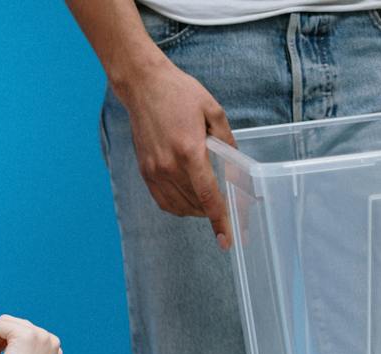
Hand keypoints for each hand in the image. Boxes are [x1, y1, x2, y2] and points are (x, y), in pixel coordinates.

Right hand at [115, 57, 236, 249]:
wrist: (144, 87)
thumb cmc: (179, 94)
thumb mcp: (213, 110)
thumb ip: (226, 140)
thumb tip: (236, 164)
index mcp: (190, 151)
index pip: (208, 196)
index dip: (220, 220)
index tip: (227, 239)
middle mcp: (170, 166)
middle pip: (195, 205)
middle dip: (212, 212)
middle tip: (228, 208)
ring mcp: (155, 171)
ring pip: (179, 207)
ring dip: (196, 210)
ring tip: (208, 203)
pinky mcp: (145, 171)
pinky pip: (163, 201)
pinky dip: (178, 207)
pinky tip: (188, 201)